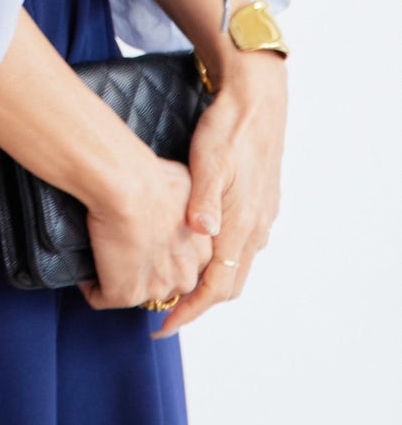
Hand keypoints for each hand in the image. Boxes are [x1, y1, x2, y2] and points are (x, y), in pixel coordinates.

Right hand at [77, 149, 213, 311]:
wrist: (129, 185)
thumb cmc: (154, 177)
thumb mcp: (188, 186)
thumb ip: (193, 207)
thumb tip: (181, 205)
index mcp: (203, 253)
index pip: (182, 264)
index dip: (160, 252)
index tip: (142, 237)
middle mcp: (184, 277)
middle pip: (161, 283)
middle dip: (142, 271)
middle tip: (120, 245)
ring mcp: (155, 289)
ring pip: (134, 291)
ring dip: (115, 277)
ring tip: (99, 252)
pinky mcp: (124, 295)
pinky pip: (100, 297)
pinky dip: (88, 283)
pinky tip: (83, 262)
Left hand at [148, 52, 287, 338]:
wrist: (258, 98)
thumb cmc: (229, 127)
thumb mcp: (211, 160)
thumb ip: (205, 199)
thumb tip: (203, 233)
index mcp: (241, 223)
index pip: (216, 287)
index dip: (190, 311)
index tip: (163, 326)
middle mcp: (255, 227)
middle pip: (228, 285)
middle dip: (197, 305)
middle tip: (164, 312)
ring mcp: (261, 216)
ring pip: (236, 267)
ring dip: (209, 284)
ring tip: (177, 286)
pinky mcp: (259, 203)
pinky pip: (241, 247)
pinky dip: (219, 262)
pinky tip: (200, 250)